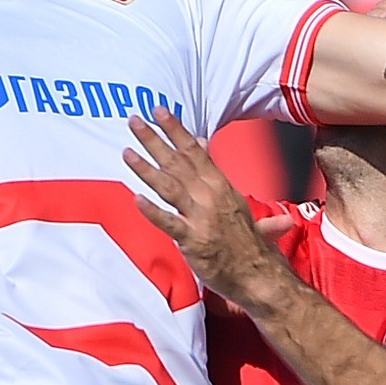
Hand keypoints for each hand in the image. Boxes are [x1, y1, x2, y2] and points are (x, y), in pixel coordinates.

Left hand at [123, 110, 289, 308]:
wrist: (259, 274)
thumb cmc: (244, 240)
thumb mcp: (233, 198)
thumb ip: (213, 171)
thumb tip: (203, 143)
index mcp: (220, 185)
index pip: (195, 151)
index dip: (176, 130)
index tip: (159, 111)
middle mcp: (210, 196)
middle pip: (178, 162)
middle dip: (155, 140)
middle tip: (134, 120)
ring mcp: (201, 218)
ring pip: (170, 187)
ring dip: (147, 169)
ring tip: (126, 152)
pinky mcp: (194, 241)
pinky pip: (169, 223)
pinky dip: (153, 212)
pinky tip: (136, 200)